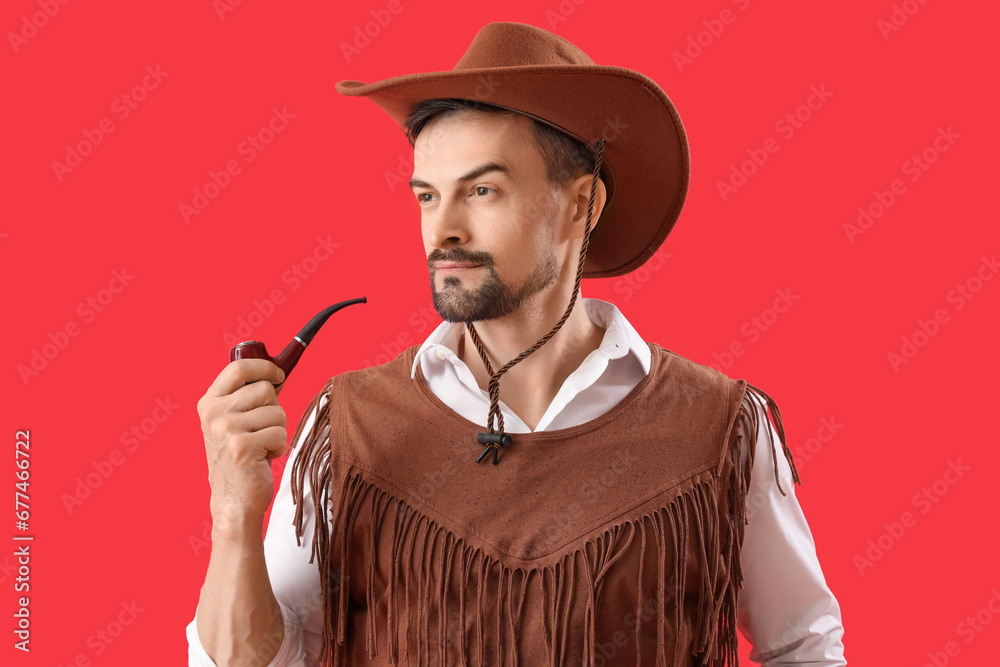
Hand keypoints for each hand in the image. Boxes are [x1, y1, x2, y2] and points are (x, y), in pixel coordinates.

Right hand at [197, 359, 287, 524]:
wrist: (234, 499)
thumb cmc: (242, 456)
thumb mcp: (236, 421)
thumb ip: (249, 396)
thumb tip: (277, 372)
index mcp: (209, 402)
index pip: (239, 367)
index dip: (264, 366)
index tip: (278, 375)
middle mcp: (213, 414)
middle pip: (265, 389)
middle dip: (274, 409)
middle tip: (261, 430)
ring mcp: (225, 430)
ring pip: (277, 411)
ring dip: (278, 429)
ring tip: (262, 445)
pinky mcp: (242, 447)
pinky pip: (280, 433)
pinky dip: (279, 446)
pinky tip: (263, 458)